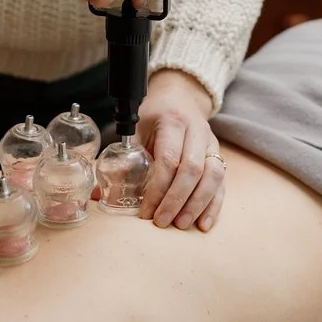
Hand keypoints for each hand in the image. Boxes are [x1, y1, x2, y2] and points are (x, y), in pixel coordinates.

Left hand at [136, 70, 225, 232]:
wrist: (179, 97)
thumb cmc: (154, 116)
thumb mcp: (136, 128)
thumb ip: (122, 158)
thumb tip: (98, 193)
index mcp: (172, 121)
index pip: (168, 159)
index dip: (157, 188)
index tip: (145, 211)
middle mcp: (196, 130)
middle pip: (193, 169)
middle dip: (176, 200)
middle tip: (162, 222)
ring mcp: (211, 143)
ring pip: (213, 176)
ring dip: (197, 204)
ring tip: (181, 224)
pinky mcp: (219, 155)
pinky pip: (222, 182)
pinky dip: (214, 205)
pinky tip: (203, 224)